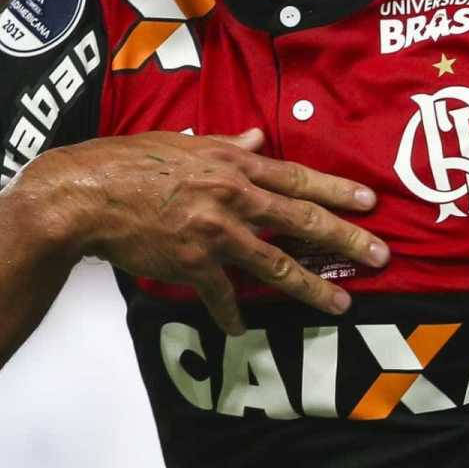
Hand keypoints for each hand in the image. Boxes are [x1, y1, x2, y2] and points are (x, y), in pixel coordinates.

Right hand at [28, 128, 387, 333]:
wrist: (88, 194)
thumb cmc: (129, 161)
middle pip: (301, 221)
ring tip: (341, 304)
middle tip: (380, 255)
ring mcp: (215, 233)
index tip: (369, 202)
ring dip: (312, 287)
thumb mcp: (183, 142)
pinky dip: (232, 314)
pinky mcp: (193, 264)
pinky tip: (242, 329)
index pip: (297, 178)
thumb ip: (225, 144)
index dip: (336, 191)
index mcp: (233, 164)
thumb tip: (256, 138)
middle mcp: (233, 197)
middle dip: (346, 238)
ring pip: (276, 265)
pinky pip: (222, 295)